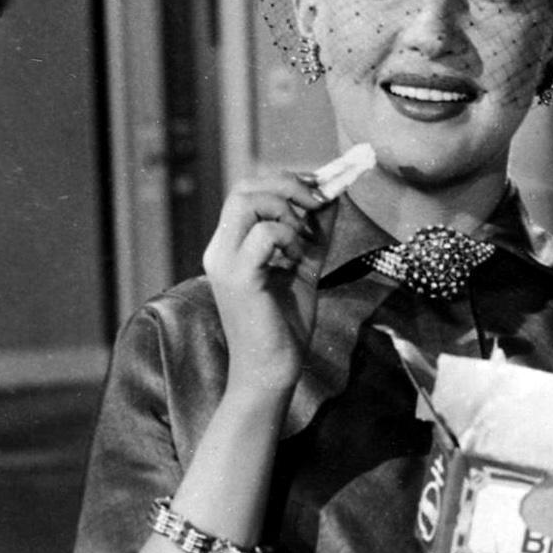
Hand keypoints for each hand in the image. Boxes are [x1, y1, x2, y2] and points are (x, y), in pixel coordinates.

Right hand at [204, 170, 330, 396]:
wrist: (272, 370)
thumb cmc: (284, 324)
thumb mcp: (304, 266)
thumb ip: (314, 231)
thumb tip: (333, 194)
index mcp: (229, 245)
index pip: (248, 191)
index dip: (285, 181)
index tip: (320, 190)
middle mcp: (219, 248)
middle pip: (244, 188)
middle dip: (287, 184)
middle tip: (319, 201)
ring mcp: (224, 261)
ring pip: (249, 201)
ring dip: (287, 210)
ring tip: (303, 240)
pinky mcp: (239, 278)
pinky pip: (265, 233)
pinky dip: (290, 237)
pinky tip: (297, 260)